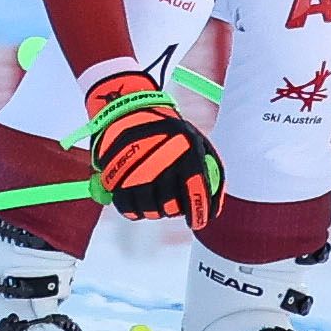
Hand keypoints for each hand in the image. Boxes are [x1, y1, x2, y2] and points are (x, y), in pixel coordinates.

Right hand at [84, 63, 222, 226]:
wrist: (130, 107)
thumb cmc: (169, 130)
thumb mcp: (197, 142)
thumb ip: (210, 173)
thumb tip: (214, 209)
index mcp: (187, 152)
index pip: (197, 193)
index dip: (199, 213)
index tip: (198, 222)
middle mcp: (163, 162)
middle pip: (171, 207)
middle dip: (174, 210)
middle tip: (174, 205)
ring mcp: (137, 170)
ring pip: (149, 210)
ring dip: (154, 211)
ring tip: (156, 201)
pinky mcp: (115, 175)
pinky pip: (127, 207)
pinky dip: (134, 210)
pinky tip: (139, 203)